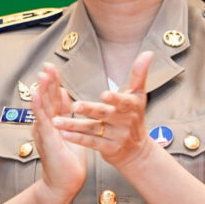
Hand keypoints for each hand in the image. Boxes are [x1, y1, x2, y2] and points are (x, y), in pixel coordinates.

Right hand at [31, 64, 86, 201]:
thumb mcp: (70, 131)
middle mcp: (46, 125)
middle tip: (47, 64)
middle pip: (47, 98)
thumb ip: (66, 113)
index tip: (53, 67)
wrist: (65, 182)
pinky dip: (38, 105)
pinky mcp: (46, 138)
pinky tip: (37, 93)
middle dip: (48, 81)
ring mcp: (44, 131)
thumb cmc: (69, 161)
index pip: (53, 98)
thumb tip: (64, 95)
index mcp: (54, 122)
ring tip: (42, 73)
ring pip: (43, 105)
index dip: (54, 82)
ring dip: (42, 89)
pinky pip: (42, 119)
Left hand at [53, 51, 154, 169]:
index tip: (105, 94)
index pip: (124, 101)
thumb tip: (148, 52)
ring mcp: (116, 137)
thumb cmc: (135, 117)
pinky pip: (90, 143)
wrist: (137, 151)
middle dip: (90, 110)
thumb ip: (139, 74)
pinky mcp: (107, 149)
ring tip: (56, 121)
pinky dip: (77, 138)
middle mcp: (124, 122)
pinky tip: (63, 133)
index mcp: (132, 107)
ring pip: (93, 129)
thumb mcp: (139, 96)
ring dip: (74, 125)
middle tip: (75, 106)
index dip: (116, 98)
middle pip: (104, 114)